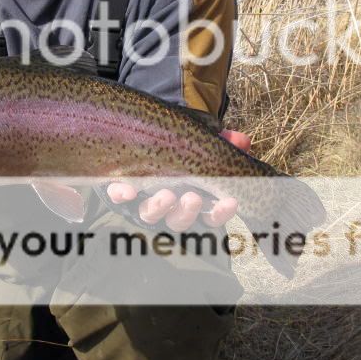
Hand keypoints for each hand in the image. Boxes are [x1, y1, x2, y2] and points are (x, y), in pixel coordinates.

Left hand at [105, 129, 251, 229]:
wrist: (142, 138)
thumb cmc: (180, 147)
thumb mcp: (201, 142)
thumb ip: (222, 143)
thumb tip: (242, 141)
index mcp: (192, 202)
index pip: (211, 216)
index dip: (221, 212)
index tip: (231, 202)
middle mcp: (167, 209)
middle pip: (178, 221)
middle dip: (187, 212)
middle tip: (193, 199)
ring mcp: (142, 203)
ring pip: (150, 214)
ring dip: (159, 207)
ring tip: (166, 195)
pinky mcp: (119, 192)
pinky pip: (118, 198)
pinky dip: (121, 195)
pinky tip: (126, 191)